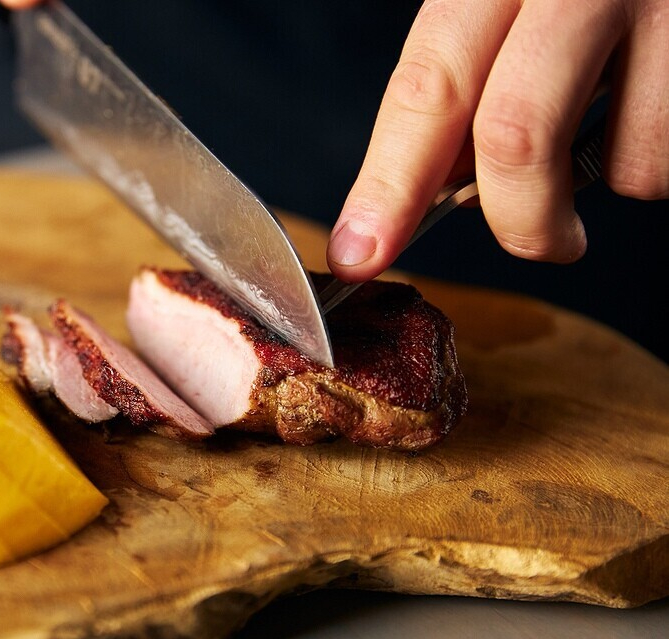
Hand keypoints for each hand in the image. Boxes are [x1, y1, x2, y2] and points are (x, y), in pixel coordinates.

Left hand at [328, 0, 668, 281]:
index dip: (389, 183)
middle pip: (514, 133)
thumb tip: (432, 189)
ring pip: (621, 157)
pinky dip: (661, 153)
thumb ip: (473, 78)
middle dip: (517, 217)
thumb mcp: (515, 4)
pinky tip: (657, 100)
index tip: (362, 250)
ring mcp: (659, 4)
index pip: (427, 85)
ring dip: (615, 174)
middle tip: (538, 240)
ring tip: (622, 124)